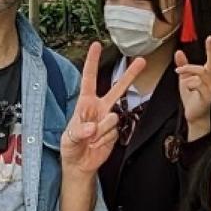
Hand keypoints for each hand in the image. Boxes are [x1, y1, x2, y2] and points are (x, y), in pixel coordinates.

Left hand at [61, 42, 144, 174]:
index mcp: (84, 103)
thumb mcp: (69, 139)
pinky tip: (97, 144)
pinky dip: (105, 140)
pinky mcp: (115, 132)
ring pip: (113, 118)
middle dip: (130, 75)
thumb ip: (79, 131)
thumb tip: (92, 126)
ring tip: (90, 140)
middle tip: (142, 61)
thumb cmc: (70, 148)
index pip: (89, 79)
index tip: (96, 46)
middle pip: (117, 88)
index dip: (92, 62)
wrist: (81, 165)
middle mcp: (99, 108)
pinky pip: (114, 132)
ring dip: (101, 131)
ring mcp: (108, 120)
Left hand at [175, 30, 210, 137]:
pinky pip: (198, 84)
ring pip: (202, 72)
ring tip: (179, 72)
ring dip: (188, 70)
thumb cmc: (192, 97)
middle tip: (210, 38)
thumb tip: (179, 52)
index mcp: (209, 74)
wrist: (194, 116)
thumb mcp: (184, 79)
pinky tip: (187, 87)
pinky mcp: (207, 96)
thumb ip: (183, 65)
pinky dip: (189, 83)